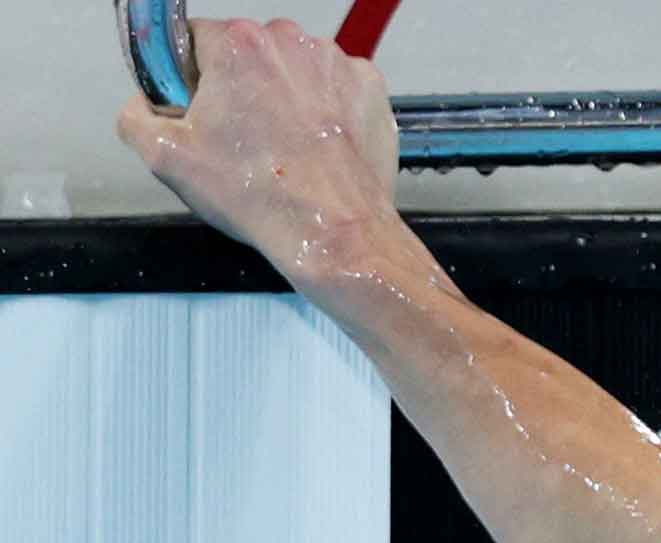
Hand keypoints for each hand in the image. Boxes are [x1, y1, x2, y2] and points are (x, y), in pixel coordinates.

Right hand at [117, 18, 400, 281]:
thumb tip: (141, 105)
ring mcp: (336, 63)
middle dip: (237, 87)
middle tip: (240, 139)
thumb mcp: (165, 158)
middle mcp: (291, 42)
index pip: (191, 39)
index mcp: (238, 44)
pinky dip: (324, 110)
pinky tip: (315, 145)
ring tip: (281, 148)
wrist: (334, 230)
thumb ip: (135, 116)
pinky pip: (333, 88)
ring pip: (291, 71)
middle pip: (246, 53)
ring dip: (282, 98)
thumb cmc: (262, 196)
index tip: (196, 109)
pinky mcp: (368, 88)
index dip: (187, 78)